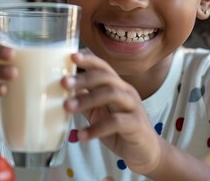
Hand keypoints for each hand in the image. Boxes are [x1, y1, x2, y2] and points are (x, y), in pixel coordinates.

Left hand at [62, 51, 161, 174]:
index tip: (72, 56)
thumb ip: (85, 102)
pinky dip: (96, 128)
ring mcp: (134, 107)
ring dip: (87, 99)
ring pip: (112, 94)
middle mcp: (127, 92)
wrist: (146, 152)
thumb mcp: (99, 114)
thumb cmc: (120, 131)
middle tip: (64, 83)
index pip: (104, 67)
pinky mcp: (137, 125)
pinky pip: (116, 122)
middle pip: (106, 77)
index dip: (89, 60)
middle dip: (84, 78)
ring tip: (67, 108)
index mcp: (118, 86)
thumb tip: (63, 92)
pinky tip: (82, 136)